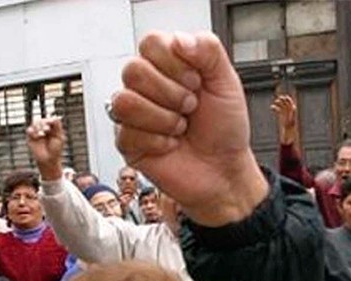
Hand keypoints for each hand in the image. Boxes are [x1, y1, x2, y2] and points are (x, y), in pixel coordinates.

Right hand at [26, 116, 66, 179]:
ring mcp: (37, 132)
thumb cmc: (56, 149)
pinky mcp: (31, 137)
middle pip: (41, 119)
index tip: (51, 124)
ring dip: (38, 126)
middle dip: (44, 123)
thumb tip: (56, 116)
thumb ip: (57, 127)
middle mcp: (44, 129)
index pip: (49, 119)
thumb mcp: (59, 137)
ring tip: (42, 134)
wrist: (49, 159)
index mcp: (52, 128)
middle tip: (47, 130)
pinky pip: (29, 130)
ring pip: (35, 123)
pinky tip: (37, 136)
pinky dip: (32, 131)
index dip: (49, 120)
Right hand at [111, 31, 269, 225]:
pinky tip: (170, 144)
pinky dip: (158, 141)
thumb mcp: (227, 82)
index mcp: (167, 65)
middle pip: (133, 70)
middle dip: (171, 93)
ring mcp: (134, 115)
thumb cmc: (225, 129)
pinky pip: (126, 133)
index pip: (150, 43)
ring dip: (162, 118)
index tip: (197, 81)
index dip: (174, 63)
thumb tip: (179, 40)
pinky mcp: (128, 142)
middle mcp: (147, 86)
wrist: (225, 171)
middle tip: (191, 107)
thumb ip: (208, 49)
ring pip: (124, 101)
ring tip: (180, 127)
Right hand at [270, 94, 297, 145]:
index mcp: (292, 122)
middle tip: (281, 97)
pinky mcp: (283, 119)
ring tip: (276, 100)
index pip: (293, 112)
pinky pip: (280, 112)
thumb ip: (287, 142)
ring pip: (284, 108)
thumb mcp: (287, 141)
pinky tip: (271, 107)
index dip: (290, 106)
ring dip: (281, 104)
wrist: (288, 141)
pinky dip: (276, 109)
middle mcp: (290, 118)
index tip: (287, 101)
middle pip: (289, 108)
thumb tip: (286, 143)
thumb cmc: (287, 141)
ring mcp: (286, 118)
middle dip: (286, 102)